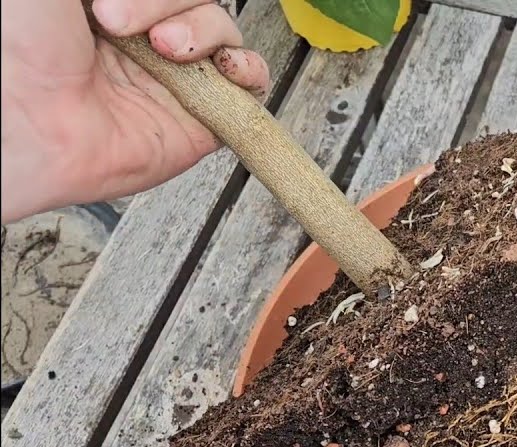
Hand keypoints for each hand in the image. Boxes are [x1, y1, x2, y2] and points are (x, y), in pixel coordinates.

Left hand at [0, 0, 269, 222]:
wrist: (23, 119)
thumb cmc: (19, 46)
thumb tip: (149, 1)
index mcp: (107, 6)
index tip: (108, 3)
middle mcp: (143, 40)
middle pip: (200, 2)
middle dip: (170, 3)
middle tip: (118, 21)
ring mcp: (175, 79)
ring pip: (225, 34)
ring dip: (205, 30)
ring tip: (167, 49)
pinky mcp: (201, 121)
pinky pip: (248, 89)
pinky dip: (250, 69)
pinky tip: (226, 66)